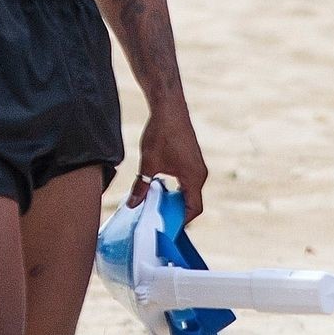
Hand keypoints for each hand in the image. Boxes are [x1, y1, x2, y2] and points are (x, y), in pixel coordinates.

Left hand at [129, 99, 207, 216]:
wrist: (169, 108)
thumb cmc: (162, 133)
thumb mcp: (148, 164)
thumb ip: (141, 187)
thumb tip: (133, 204)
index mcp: (194, 178)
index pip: (193, 209)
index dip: (180, 221)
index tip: (165, 226)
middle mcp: (200, 174)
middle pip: (191, 202)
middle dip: (175, 212)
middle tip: (156, 218)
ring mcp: (197, 166)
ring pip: (189, 191)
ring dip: (174, 199)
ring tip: (155, 203)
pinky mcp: (192, 160)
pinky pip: (187, 181)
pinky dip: (176, 188)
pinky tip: (159, 187)